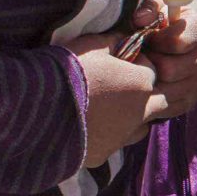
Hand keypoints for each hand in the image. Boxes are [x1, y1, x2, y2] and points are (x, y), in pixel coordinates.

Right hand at [63, 32, 169, 165]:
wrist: (36, 108)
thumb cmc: (67, 69)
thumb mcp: (93, 44)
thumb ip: (116, 41)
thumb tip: (124, 41)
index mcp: (142, 83)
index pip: (152, 70)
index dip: (137, 65)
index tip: (119, 62)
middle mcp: (140, 113)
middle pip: (159, 101)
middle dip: (146, 92)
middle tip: (121, 86)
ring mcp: (122, 137)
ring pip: (142, 127)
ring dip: (134, 117)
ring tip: (110, 109)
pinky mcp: (103, 154)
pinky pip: (116, 143)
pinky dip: (111, 135)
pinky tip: (93, 127)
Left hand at [139, 1, 196, 121]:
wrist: (157, 46)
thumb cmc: (153, 22)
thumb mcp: (151, 7)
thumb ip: (147, 7)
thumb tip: (141, 19)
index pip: (179, 42)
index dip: (157, 40)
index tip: (149, 36)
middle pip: (170, 69)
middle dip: (150, 62)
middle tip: (143, 54)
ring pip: (166, 89)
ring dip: (148, 79)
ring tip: (143, 67)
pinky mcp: (190, 101)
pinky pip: (164, 106)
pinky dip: (149, 97)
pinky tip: (147, 82)